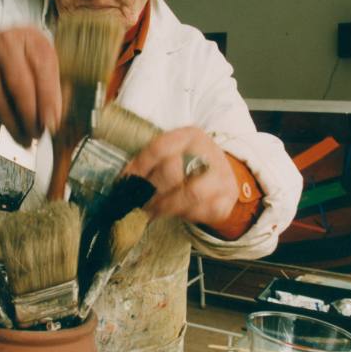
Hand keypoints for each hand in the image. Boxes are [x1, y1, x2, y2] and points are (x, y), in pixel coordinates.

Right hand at [0, 27, 61, 146]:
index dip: (48, 98)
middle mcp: (6, 43)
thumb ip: (52, 88)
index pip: (42, 68)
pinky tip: (7, 125)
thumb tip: (53, 119)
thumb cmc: (19, 58)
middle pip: (18, 84)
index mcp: (30, 38)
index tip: (52, 123)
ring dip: (13, 124)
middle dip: (30, 116)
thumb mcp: (40, 63)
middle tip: (37, 134)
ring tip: (24, 138)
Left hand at [121, 126, 238, 227]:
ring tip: (152, 211)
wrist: (219, 170)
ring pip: (191, 194)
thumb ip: (147, 161)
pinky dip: (186, 215)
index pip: (159, 148)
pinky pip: (203, 212)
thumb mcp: (170, 151)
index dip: (139, 167)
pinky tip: (176, 212)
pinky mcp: (227, 198)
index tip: (125, 182)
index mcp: (190, 136)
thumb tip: (123, 181)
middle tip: (138, 201)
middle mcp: (209, 152)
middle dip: (151, 191)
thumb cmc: (186, 161)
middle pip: (173, 173)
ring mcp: (222, 175)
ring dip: (166, 207)